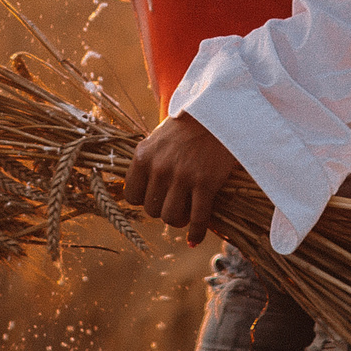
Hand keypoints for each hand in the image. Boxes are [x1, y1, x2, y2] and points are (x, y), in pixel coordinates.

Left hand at [121, 112, 242, 244]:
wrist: (218, 112)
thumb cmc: (188, 128)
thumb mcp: (158, 140)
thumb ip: (148, 163)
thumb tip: (140, 196)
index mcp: (143, 156)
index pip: (132, 196)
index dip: (144, 200)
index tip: (155, 197)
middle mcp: (159, 167)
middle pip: (152, 210)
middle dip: (163, 210)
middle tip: (176, 203)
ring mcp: (182, 176)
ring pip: (170, 218)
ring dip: (178, 221)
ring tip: (187, 214)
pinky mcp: (205, 183)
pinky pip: (196, 219)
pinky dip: (196, 233)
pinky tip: (196, 238)